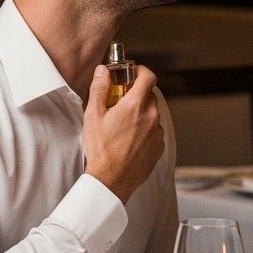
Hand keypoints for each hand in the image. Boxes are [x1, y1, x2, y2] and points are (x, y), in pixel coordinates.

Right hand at [83, 64, 164, 199]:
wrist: (111, 181)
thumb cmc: (101, 150)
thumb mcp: (93, 116)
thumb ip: (99, 89)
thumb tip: (103, 71)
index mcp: (135, 106)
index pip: (148, 77)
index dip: (140, 71)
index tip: (132, 73)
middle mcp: (151, 117)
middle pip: (150, 95)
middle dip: (137, 94)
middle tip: (120, 102)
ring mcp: (157, 133)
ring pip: (153, 114)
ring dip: (141, 114)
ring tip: (123, 125)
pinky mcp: (159, 147)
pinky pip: (155, 131)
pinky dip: (146, 130)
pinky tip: (130, 139)